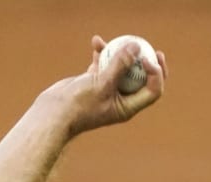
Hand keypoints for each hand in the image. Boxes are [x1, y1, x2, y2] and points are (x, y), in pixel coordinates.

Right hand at [42, 34, 168, 136]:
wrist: (54, 113)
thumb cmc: (79, 105)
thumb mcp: (101, 83)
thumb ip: (120, 65)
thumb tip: (137, 46)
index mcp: (128, 107)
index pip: (152, 91)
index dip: (156, 75)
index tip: (148, 59)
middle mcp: (121, 99)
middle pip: (142, 79)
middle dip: (147, 63)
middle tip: (151, 48)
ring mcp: (108, 90)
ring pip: (121, 69)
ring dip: (120, 54)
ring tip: (118, 40)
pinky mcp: (95, 82)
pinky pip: (103, 65)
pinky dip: (101, 54)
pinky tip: (96, 42)